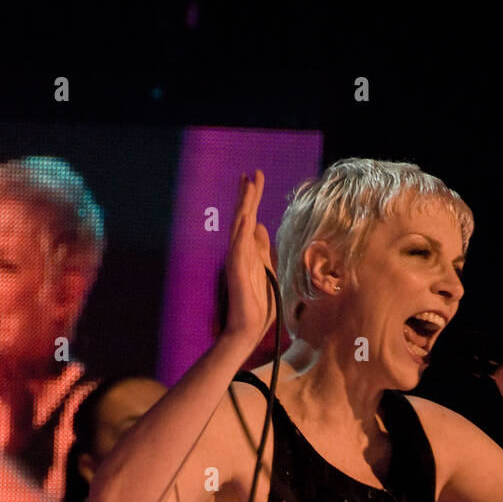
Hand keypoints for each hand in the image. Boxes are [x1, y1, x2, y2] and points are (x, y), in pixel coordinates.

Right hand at [223, 170, 276, 348]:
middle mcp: (241, 251)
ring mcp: (237, 260)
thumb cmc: (258, 304)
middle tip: (252, 173)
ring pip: (239, 226)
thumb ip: (262, 248)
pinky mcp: (236, 271)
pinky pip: (238, 248)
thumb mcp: (266, 269)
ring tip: (248, 185)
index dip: (253, 197)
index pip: (250, 217)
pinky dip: (242, 233)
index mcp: (249, 250)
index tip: (256, 177)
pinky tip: (246, 217)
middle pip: (243, 216)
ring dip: (244, 206)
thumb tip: (259, 226)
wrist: (248, 328)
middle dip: (248, 194)